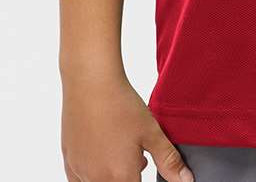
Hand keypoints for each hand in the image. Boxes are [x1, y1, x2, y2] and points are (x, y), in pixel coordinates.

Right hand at [61, 70, 193, 181]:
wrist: (91, 83)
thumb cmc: (121, 106)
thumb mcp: (152, 132)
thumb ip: (169, 162)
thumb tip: (187, 181)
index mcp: (122, 178)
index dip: (142, 177)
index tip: (143, 160)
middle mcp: (98, 181)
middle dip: (130, 175)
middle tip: (136, 154)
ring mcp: (80, 173)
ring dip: (113, 175)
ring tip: (120, 147)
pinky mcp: (69, 163)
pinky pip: (81, 180)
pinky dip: (93, 173)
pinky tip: (101, 152)